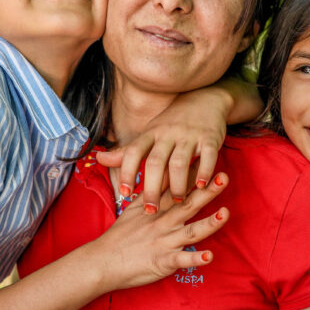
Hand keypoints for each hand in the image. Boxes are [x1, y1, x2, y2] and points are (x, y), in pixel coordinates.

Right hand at [90, 172, 229, 291]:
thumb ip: (150, 191)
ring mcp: (165, 241)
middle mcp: (164, 222)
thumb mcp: (133, 207)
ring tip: (225, 213)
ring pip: (191, 231)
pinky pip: (182, 260)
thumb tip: (161, 173)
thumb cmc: (120, 235)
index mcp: (157, 208)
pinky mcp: (163, 262)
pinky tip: (210, 256)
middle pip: (188, 204)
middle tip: (224, 177)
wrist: (103, 261)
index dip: (193, 173)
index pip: (177, 187)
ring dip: (209, 223)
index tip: (207, 157)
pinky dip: (195, 259)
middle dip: (208, 191)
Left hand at [96, 88, 229, 210]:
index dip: (127, 173)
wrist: (204, 100)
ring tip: (177, 201)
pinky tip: (201, 185)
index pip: (133, 152)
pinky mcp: (210, 138)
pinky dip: (204, 171)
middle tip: (150, 209)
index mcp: (150, 134)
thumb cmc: (172, 123)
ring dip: (177, 184)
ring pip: (179, 162)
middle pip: (155, 162)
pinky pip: (207, 156)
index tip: (124, 194)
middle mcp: (167, 134)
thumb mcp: (148, 134)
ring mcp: (189, 135)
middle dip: (151, 188)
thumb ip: (126, 152)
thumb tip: (99, 160)